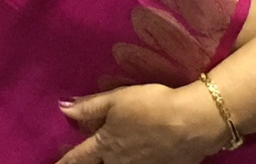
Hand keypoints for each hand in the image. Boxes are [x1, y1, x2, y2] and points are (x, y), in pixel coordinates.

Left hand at [54, 83, 227, 163]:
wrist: (193, 122)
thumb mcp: (118, 99)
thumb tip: (62, 109)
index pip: (79, 156)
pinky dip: (138, 162)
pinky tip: (144, 155)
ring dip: (113, 163)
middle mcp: (120, 163)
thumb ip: (90, 106)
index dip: (65, 162)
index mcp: (106, 145)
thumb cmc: (152, 105)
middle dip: (92, 163)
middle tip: (88, 159)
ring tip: (115, 156)